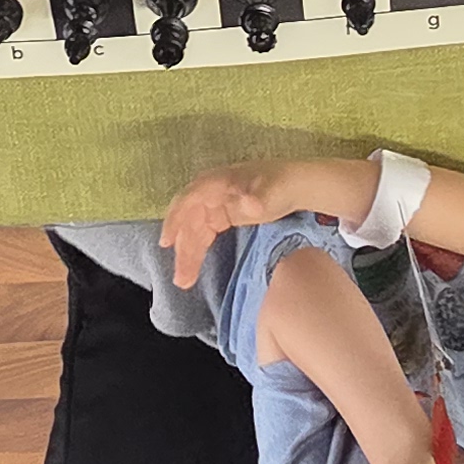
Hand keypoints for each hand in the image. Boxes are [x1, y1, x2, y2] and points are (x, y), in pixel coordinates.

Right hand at [161, 158, 310, 286]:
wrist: (297, 186)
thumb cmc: (282, 186)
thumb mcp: (270, 193)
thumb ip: (256, 200)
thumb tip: (249, 205)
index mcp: (216, 182)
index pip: (188, 200)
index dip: (175, 220)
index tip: (166, 242)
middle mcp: (210, 193)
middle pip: (188, 221)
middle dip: (182, 249)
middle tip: (180, 277)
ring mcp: (214, 205)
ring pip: (193, 231)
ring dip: (187, 255)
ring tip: (184, 281)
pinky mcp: (220, 216)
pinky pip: (202, 235)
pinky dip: (196, 252)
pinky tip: (191, 270)